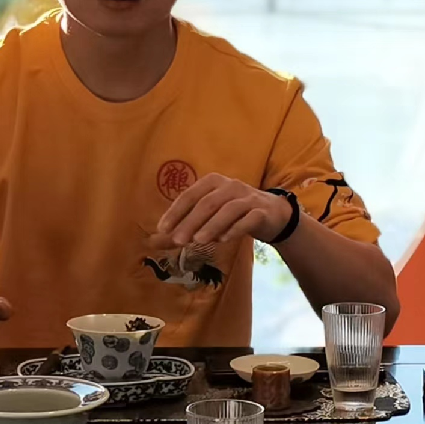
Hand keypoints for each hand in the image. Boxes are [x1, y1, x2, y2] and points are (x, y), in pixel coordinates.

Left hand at [155, 173, 292, 246]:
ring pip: (228, 210)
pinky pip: (248, 219)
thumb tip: (152, 241)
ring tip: (199, 241)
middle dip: (191, 222)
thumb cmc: (232, 214)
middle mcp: (230, 186)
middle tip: (178, 240)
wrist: (271, 213)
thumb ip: (183, 227)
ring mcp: (247, 197)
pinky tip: (224, 240)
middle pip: (207, 203)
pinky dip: (235, 229)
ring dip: (212, 225)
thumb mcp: (207, 217)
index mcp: (212, 182)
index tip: (162, 229)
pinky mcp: (262, 211)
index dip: (175, 212)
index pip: (190, 195)